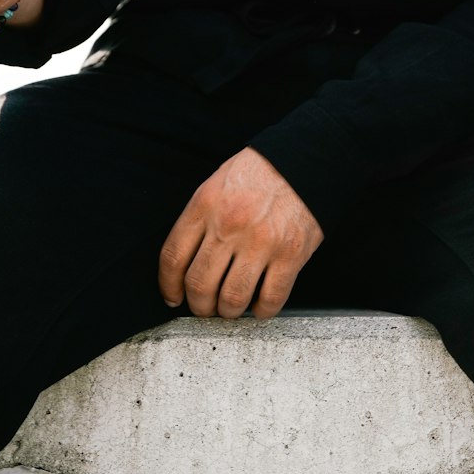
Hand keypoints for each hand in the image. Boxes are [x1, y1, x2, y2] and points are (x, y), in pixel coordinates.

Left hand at [159, 147, 323, 320]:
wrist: (305, 161)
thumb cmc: (260, 172)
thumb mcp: (217, 183)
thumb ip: (200, 218)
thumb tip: (184, 261)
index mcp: (206, 205)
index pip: (173, 257)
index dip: (168, 285)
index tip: (173, 296)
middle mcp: (229, 225)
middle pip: (199, 285)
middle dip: (199, 306)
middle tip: (204, 306)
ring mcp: (260, 242)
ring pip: (231, 299)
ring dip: (228, 312)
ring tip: (231, 307)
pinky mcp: (290, 255)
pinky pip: (269, 300)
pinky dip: (261, 311)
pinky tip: (259, 305)